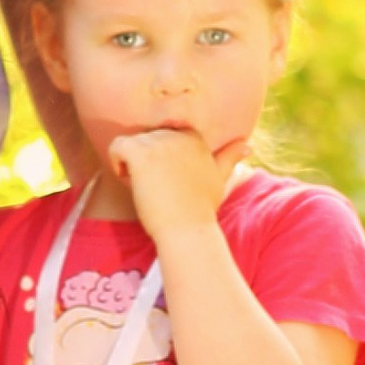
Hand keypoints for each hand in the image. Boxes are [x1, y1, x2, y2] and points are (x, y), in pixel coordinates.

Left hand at [109, 125, 230, 240]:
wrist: (187, 230)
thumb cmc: (201, 210)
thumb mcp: (219, 179)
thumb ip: (229, 158)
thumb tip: (247, 145)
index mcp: (195, 137)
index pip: (164, 137)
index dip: (161, 159)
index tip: (168, 182)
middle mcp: (177, 134)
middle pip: (146, 140)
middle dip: (147, 162)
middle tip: (159, 189)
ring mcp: (159, 142)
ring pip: (131, 144)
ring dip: (133, 165)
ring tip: (148, 188)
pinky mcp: (141, 152)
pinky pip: (117, 146)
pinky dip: (117, 163)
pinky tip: (131, 181)